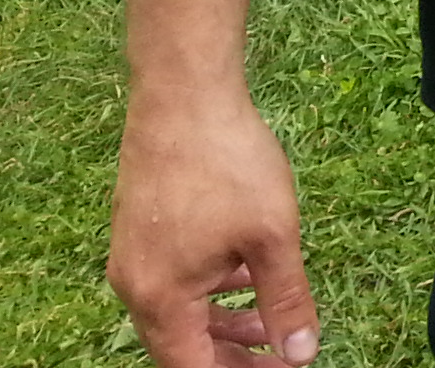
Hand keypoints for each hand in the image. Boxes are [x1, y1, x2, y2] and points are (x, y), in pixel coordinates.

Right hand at [107, 86, 318, 366]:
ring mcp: (132, 255)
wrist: (183, 93)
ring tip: (269, 321)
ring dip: (224, 321)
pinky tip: (244, 273)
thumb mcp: (273, 236)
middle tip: (279, 354)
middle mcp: (135, 285)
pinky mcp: (140, 228)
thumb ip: (286, 300)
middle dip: (231, 356)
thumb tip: (302, 353)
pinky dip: (209, 288)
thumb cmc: (228, 162)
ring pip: (179, 310)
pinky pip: (174, 279)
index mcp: (159, 299)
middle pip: (181, 346)